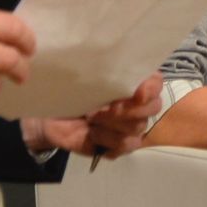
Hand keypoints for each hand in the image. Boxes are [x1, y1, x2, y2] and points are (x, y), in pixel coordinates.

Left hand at [25, 71, 165, 158]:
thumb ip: (99, 69)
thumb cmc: (69, 90)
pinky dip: (107, 140)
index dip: (150, 88)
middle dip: (127, 109)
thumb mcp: (82, 74)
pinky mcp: (121, 145)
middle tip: (101, 109)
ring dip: (111, 123)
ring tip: (90, 119)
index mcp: (133, 79)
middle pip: (153, 107)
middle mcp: (138, 102)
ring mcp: (132, 125)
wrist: (51, 116)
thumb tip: (99, 61)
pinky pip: (127, 145)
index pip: (156, 82)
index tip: (136, 93)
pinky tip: (92, 134)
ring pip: (138, 127)